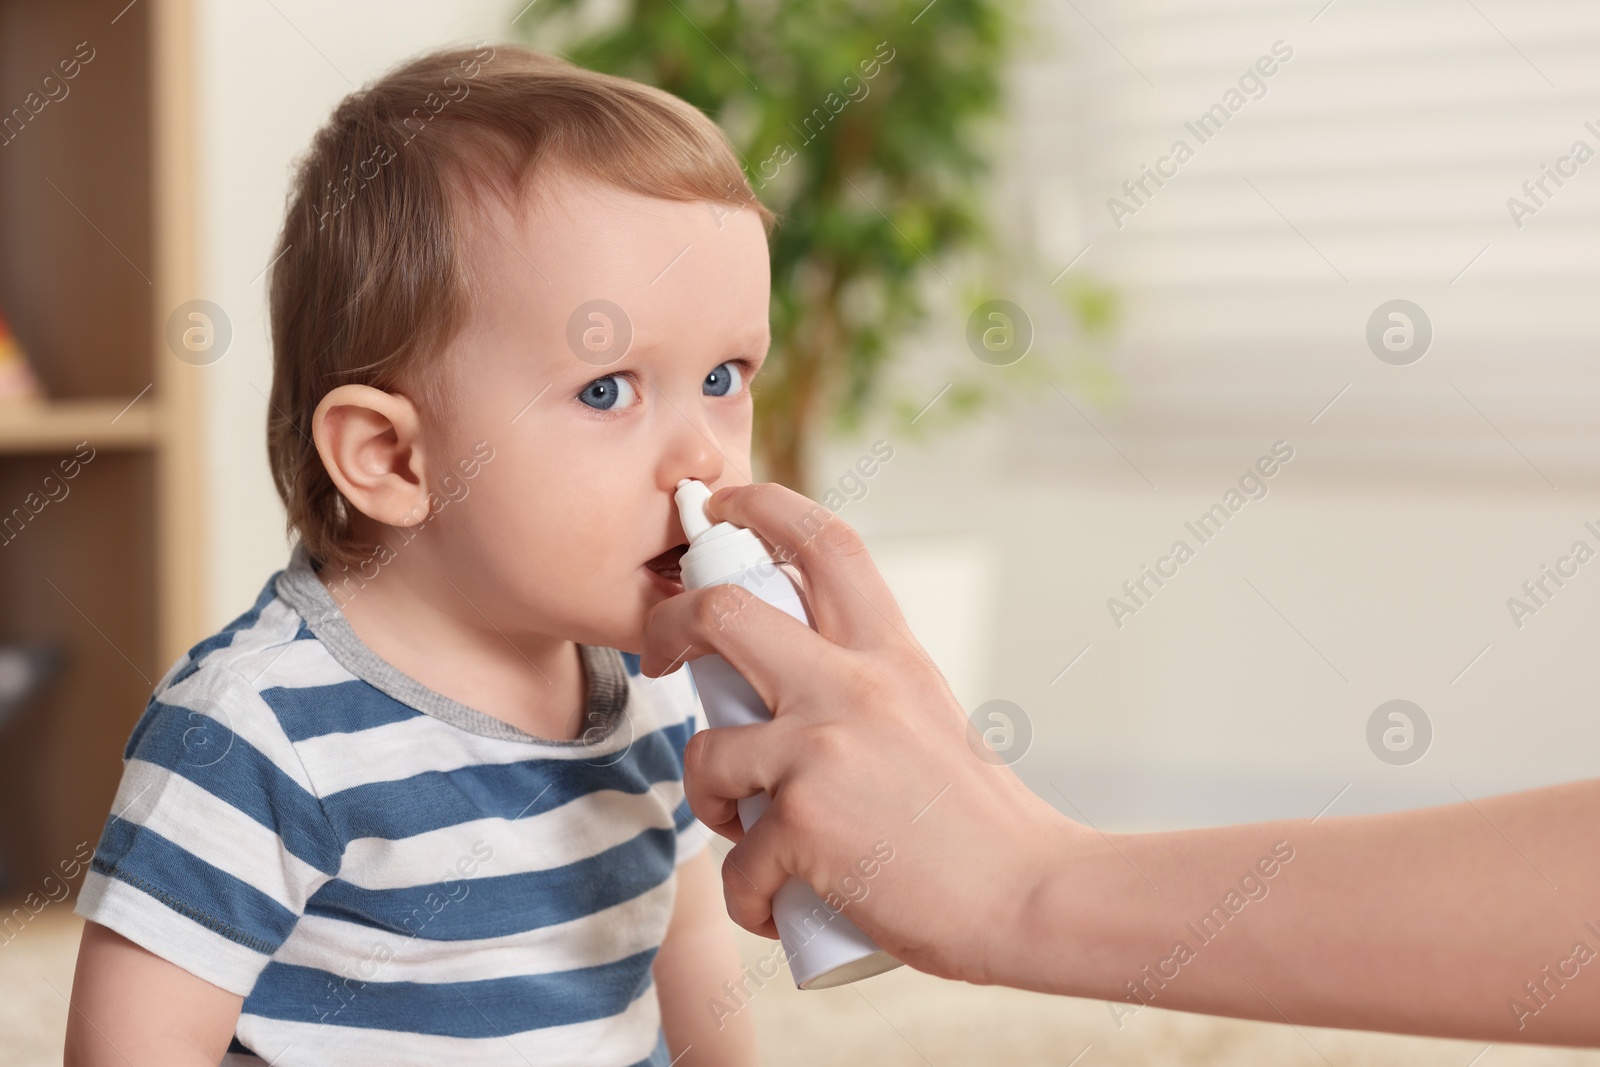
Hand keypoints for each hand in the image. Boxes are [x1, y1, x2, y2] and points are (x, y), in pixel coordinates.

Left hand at [640, 482, 1075, 986]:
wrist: (1025, 897)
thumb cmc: (975, 819)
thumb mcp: (925, 712)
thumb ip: (861, 683)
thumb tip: (778, 681)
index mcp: (888, 652)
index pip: (824, 539)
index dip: (761, 503)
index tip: (720, 507)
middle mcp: (852, 685)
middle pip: (723, 611)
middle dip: (668, 626)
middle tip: (662, 658)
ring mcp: (822, 751)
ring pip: (705, 754)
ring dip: (709, 801)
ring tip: (746, 834)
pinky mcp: (803, 825)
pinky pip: (735, 863)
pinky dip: (748, 897)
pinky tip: (778, 907)